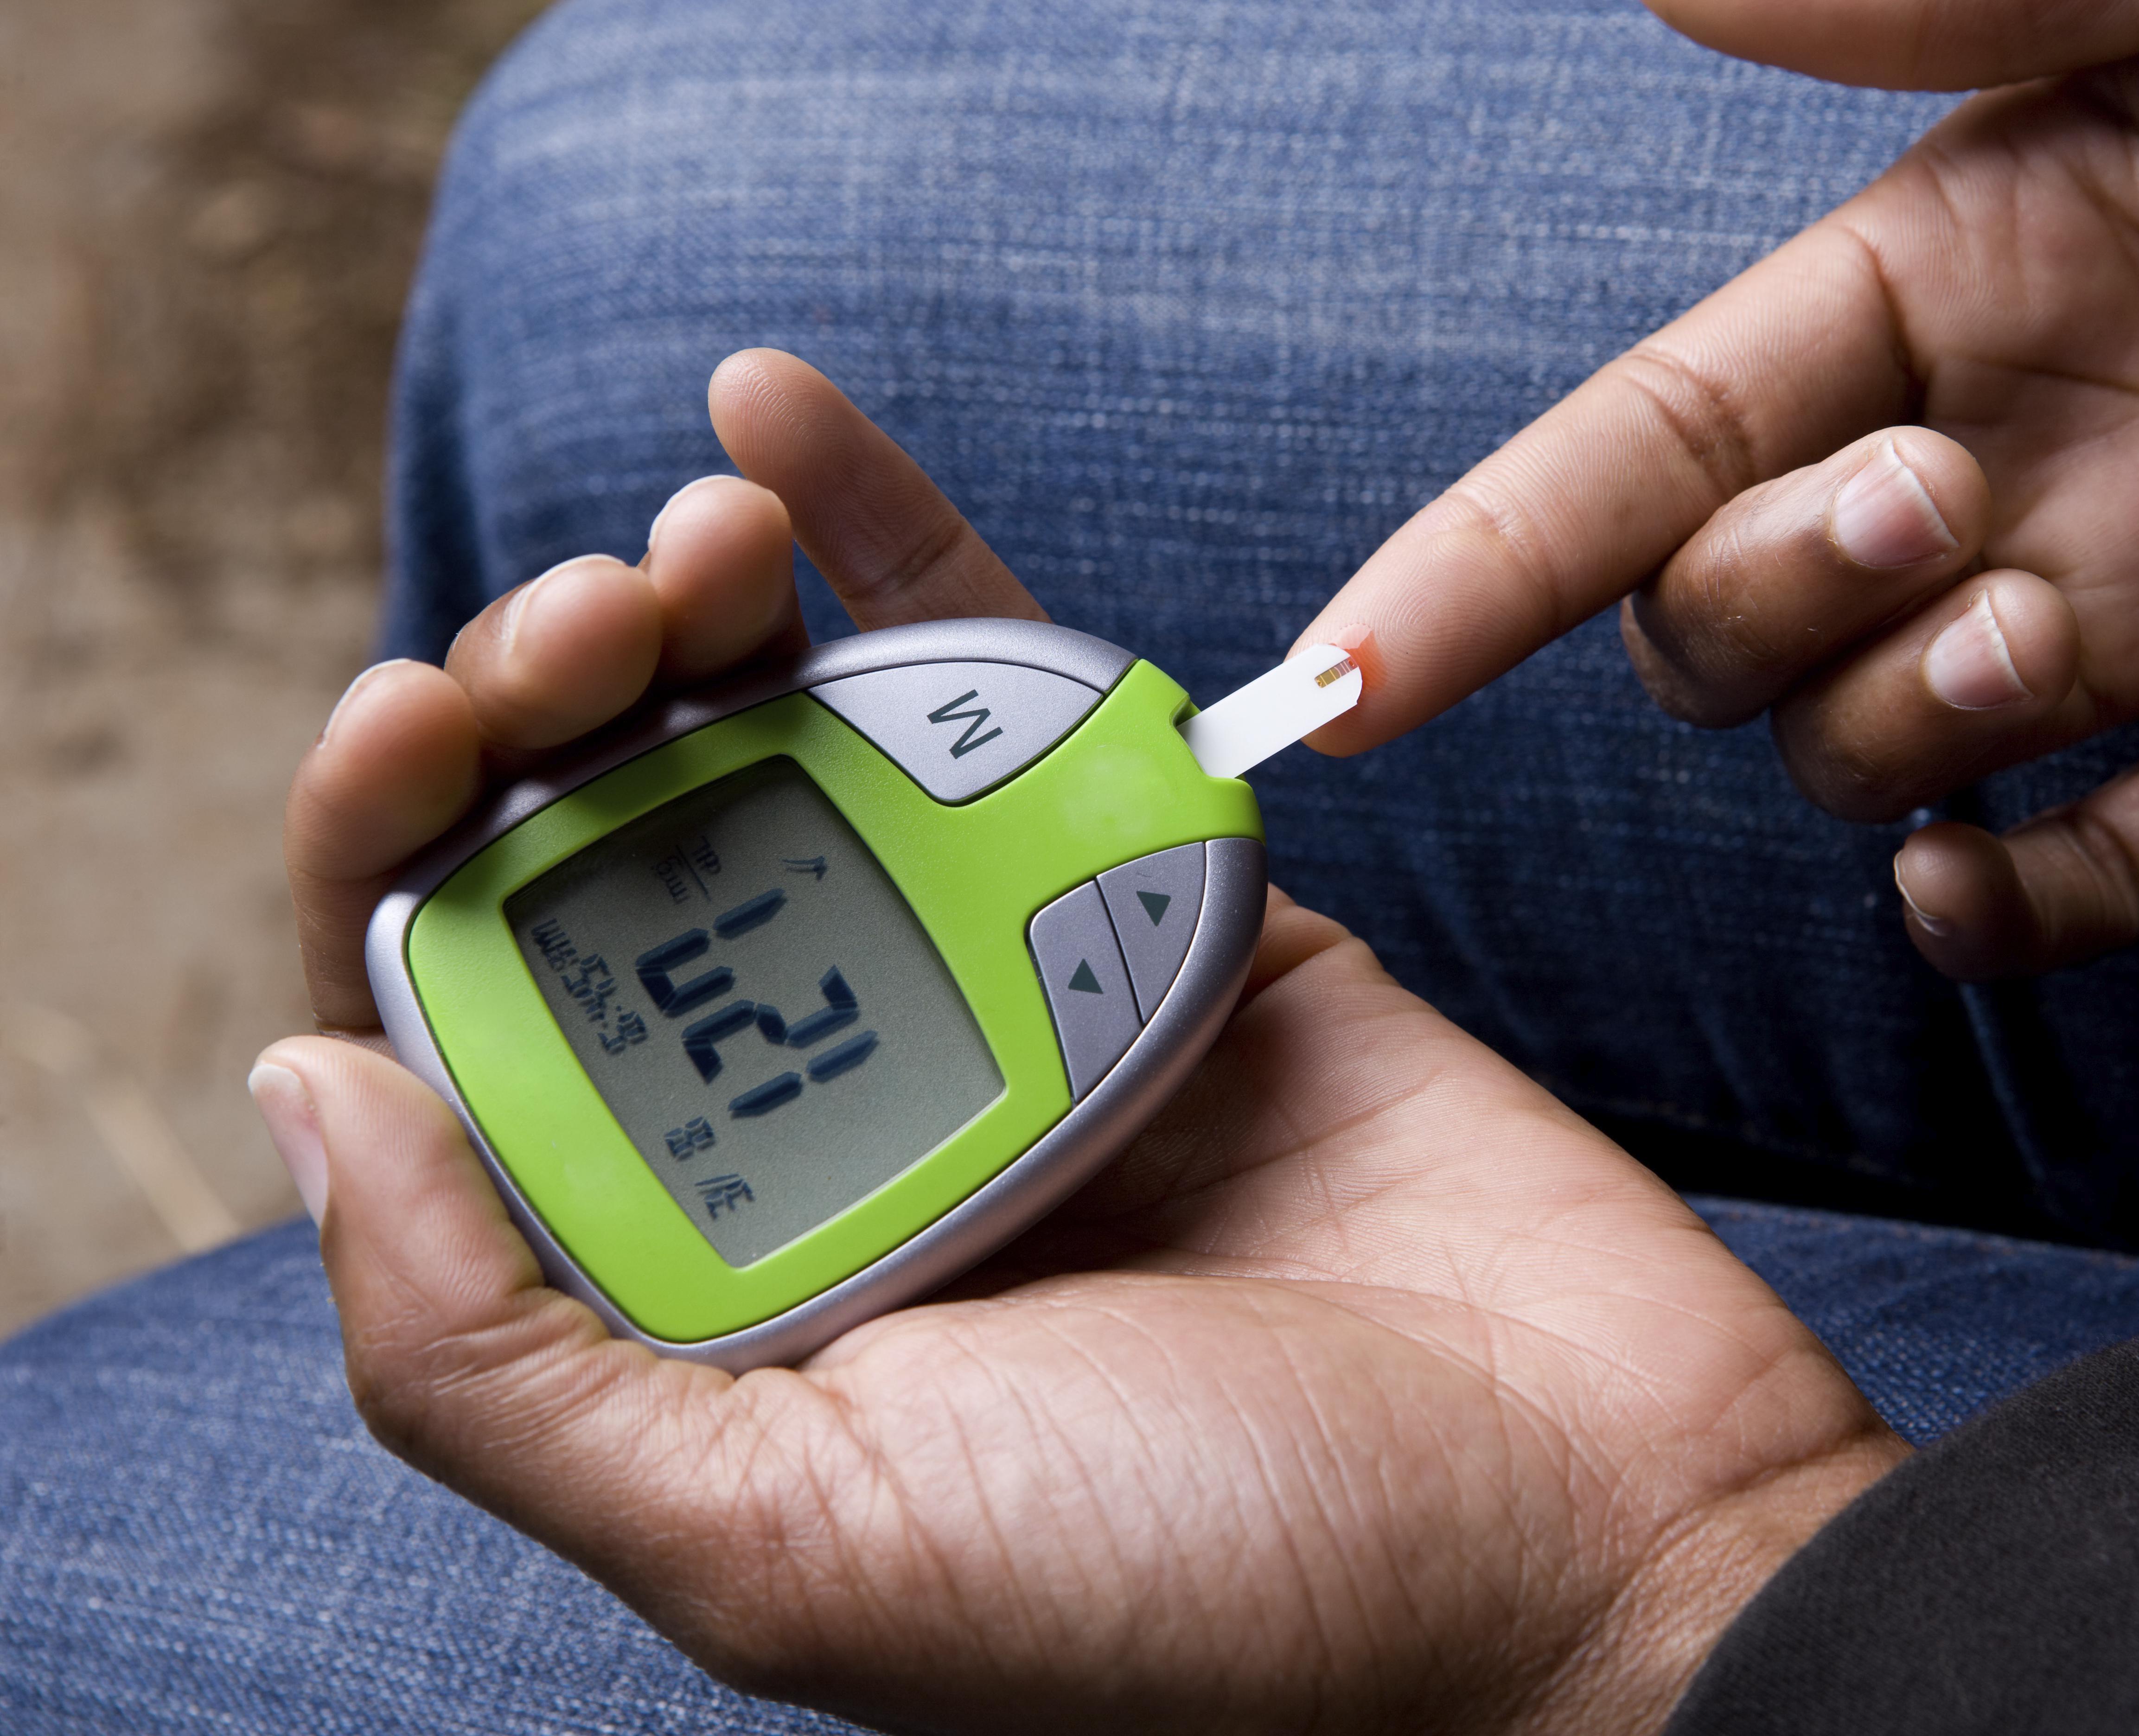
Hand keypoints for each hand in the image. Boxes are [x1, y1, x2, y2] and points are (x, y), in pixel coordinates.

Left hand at [262, 351, 1903, 1733]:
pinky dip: (899, 549)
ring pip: (796, 760)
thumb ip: (500, 1369)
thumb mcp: (796, 1549)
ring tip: (688, 535)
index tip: (421, 724)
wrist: (1590, 1533)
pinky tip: (776, 421)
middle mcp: (836, 1137)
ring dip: (697, 612)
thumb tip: (302, 1090)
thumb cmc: (1215, 1596)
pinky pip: (1008, 706)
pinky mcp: (1162, 911)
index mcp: (710, 1290)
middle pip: (619, 868)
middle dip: (548, 709)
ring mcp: (1000, 1006)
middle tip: (577, 625)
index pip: (477, 1040)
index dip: (403, 859)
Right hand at [1298, 0, 2138, 978]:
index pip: (1639, 449)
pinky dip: (2011, 919)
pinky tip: (2003, 875)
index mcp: (1959, 272)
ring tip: (2044, 632)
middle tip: (1937, 509)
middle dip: (1763, 601)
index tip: (1332, 683)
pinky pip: (2085, 889)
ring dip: (1894, 731)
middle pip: (1726, 621)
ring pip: (1873, 757)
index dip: (1476, 566)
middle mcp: (2011, 460)